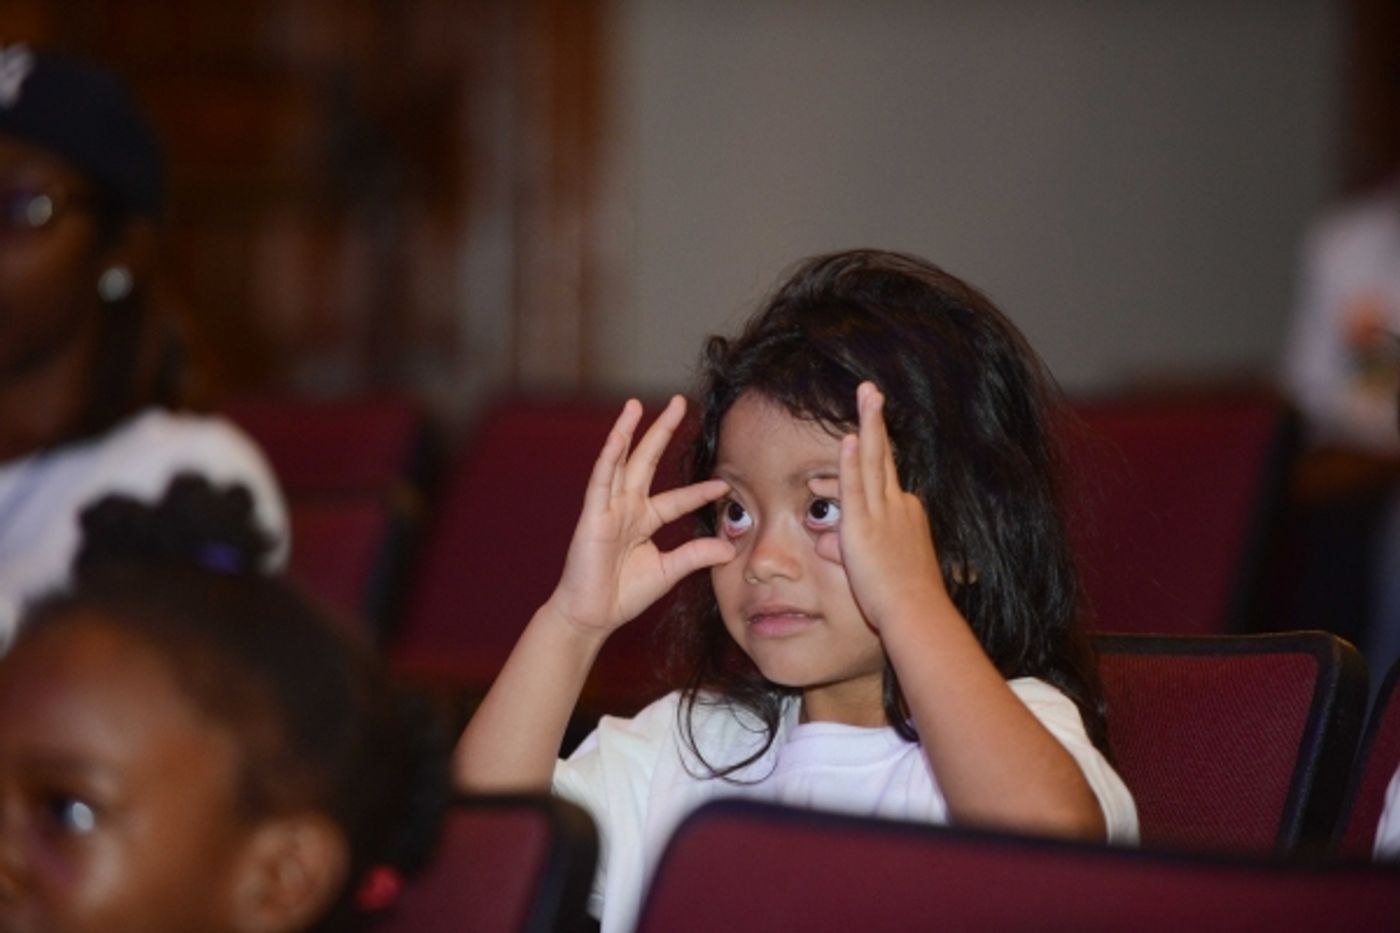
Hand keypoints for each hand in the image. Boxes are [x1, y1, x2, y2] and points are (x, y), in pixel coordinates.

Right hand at [543, 395, 734, 637]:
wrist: (592, 616)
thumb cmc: (622, 595)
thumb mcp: (668, 572)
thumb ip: (695, 556)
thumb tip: (728, 547)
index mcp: (644, 520)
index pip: (677, 499)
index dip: (699, 491)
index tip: (724, 485)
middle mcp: (627, 507)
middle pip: (647, 460)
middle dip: (662, 431)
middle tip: (680, 402)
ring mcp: (608, 508)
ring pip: (620, 461)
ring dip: (628, 431)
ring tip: (636, 404)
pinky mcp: (593, 516)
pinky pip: (601, 481)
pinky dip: (609, 458)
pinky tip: (618, 436)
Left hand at [814, 382, 949, 630]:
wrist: (916, 613)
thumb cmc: (902, 600)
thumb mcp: (872, 567)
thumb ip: (844, 548)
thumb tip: (822, 542)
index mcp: (905, 513)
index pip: (880, 476)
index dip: (863, 455)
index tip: (854, 436)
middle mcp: (898, 505)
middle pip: (883, 456)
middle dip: (875, 420)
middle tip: (871, 390)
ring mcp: (883, 513)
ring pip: (873, 460)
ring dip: (869, 424)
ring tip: (866, 393)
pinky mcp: (864, 526)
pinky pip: (857, 487)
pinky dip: (851, 462)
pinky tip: (848, 437)